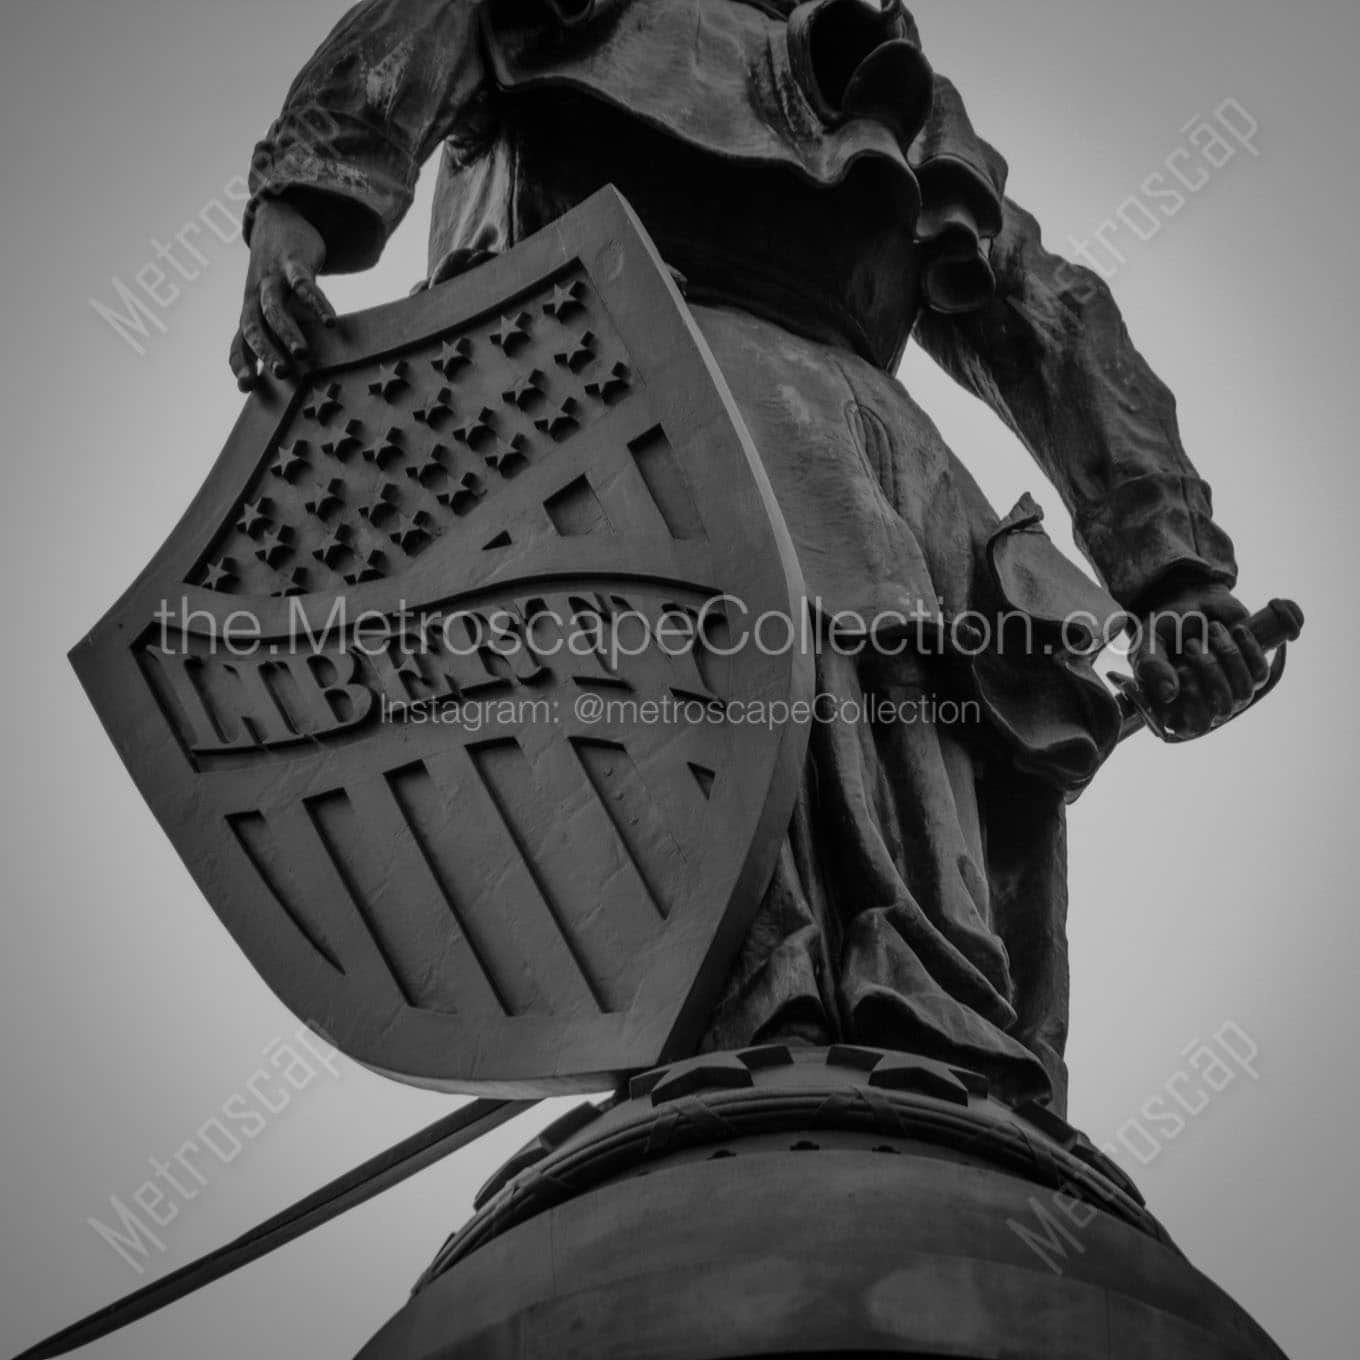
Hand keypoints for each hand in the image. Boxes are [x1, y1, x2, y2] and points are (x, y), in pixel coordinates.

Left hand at [230, 198, 335, 388]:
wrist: (278, 218)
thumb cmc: (278, 274)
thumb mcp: (272, 303)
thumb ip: (277, 334)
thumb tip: (287, 371)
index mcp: (250, 312)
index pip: (238, 343)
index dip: (240, 363)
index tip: (247, 388)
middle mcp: (256, 296)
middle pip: (252, 326)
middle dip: (265, 350)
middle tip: (281, 373)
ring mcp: (273, 278)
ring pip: (274, 307)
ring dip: (287, 331)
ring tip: (302, 353)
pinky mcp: (293, 262)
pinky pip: (303, 285)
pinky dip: (316, 304)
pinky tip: (331, 322)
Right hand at [1131, 583, 1271, 738]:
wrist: (1191, 599)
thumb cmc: (1165, 627)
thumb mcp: (1147, 643)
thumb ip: (1150, 666)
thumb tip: (1168, 694)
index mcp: (1176, 705)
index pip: (1195, 725)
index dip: (1193, 703)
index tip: (1182, 672)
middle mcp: (1206, 703)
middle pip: (1222, 708)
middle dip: (1208, 671)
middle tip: (1191, 644)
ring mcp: (1231, 689)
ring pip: (1244, 691)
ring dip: (1228, 656)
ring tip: (1212, 629)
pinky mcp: (1252, 670)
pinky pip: (1261, 672)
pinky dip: (1249, 648)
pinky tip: (1236, 630)